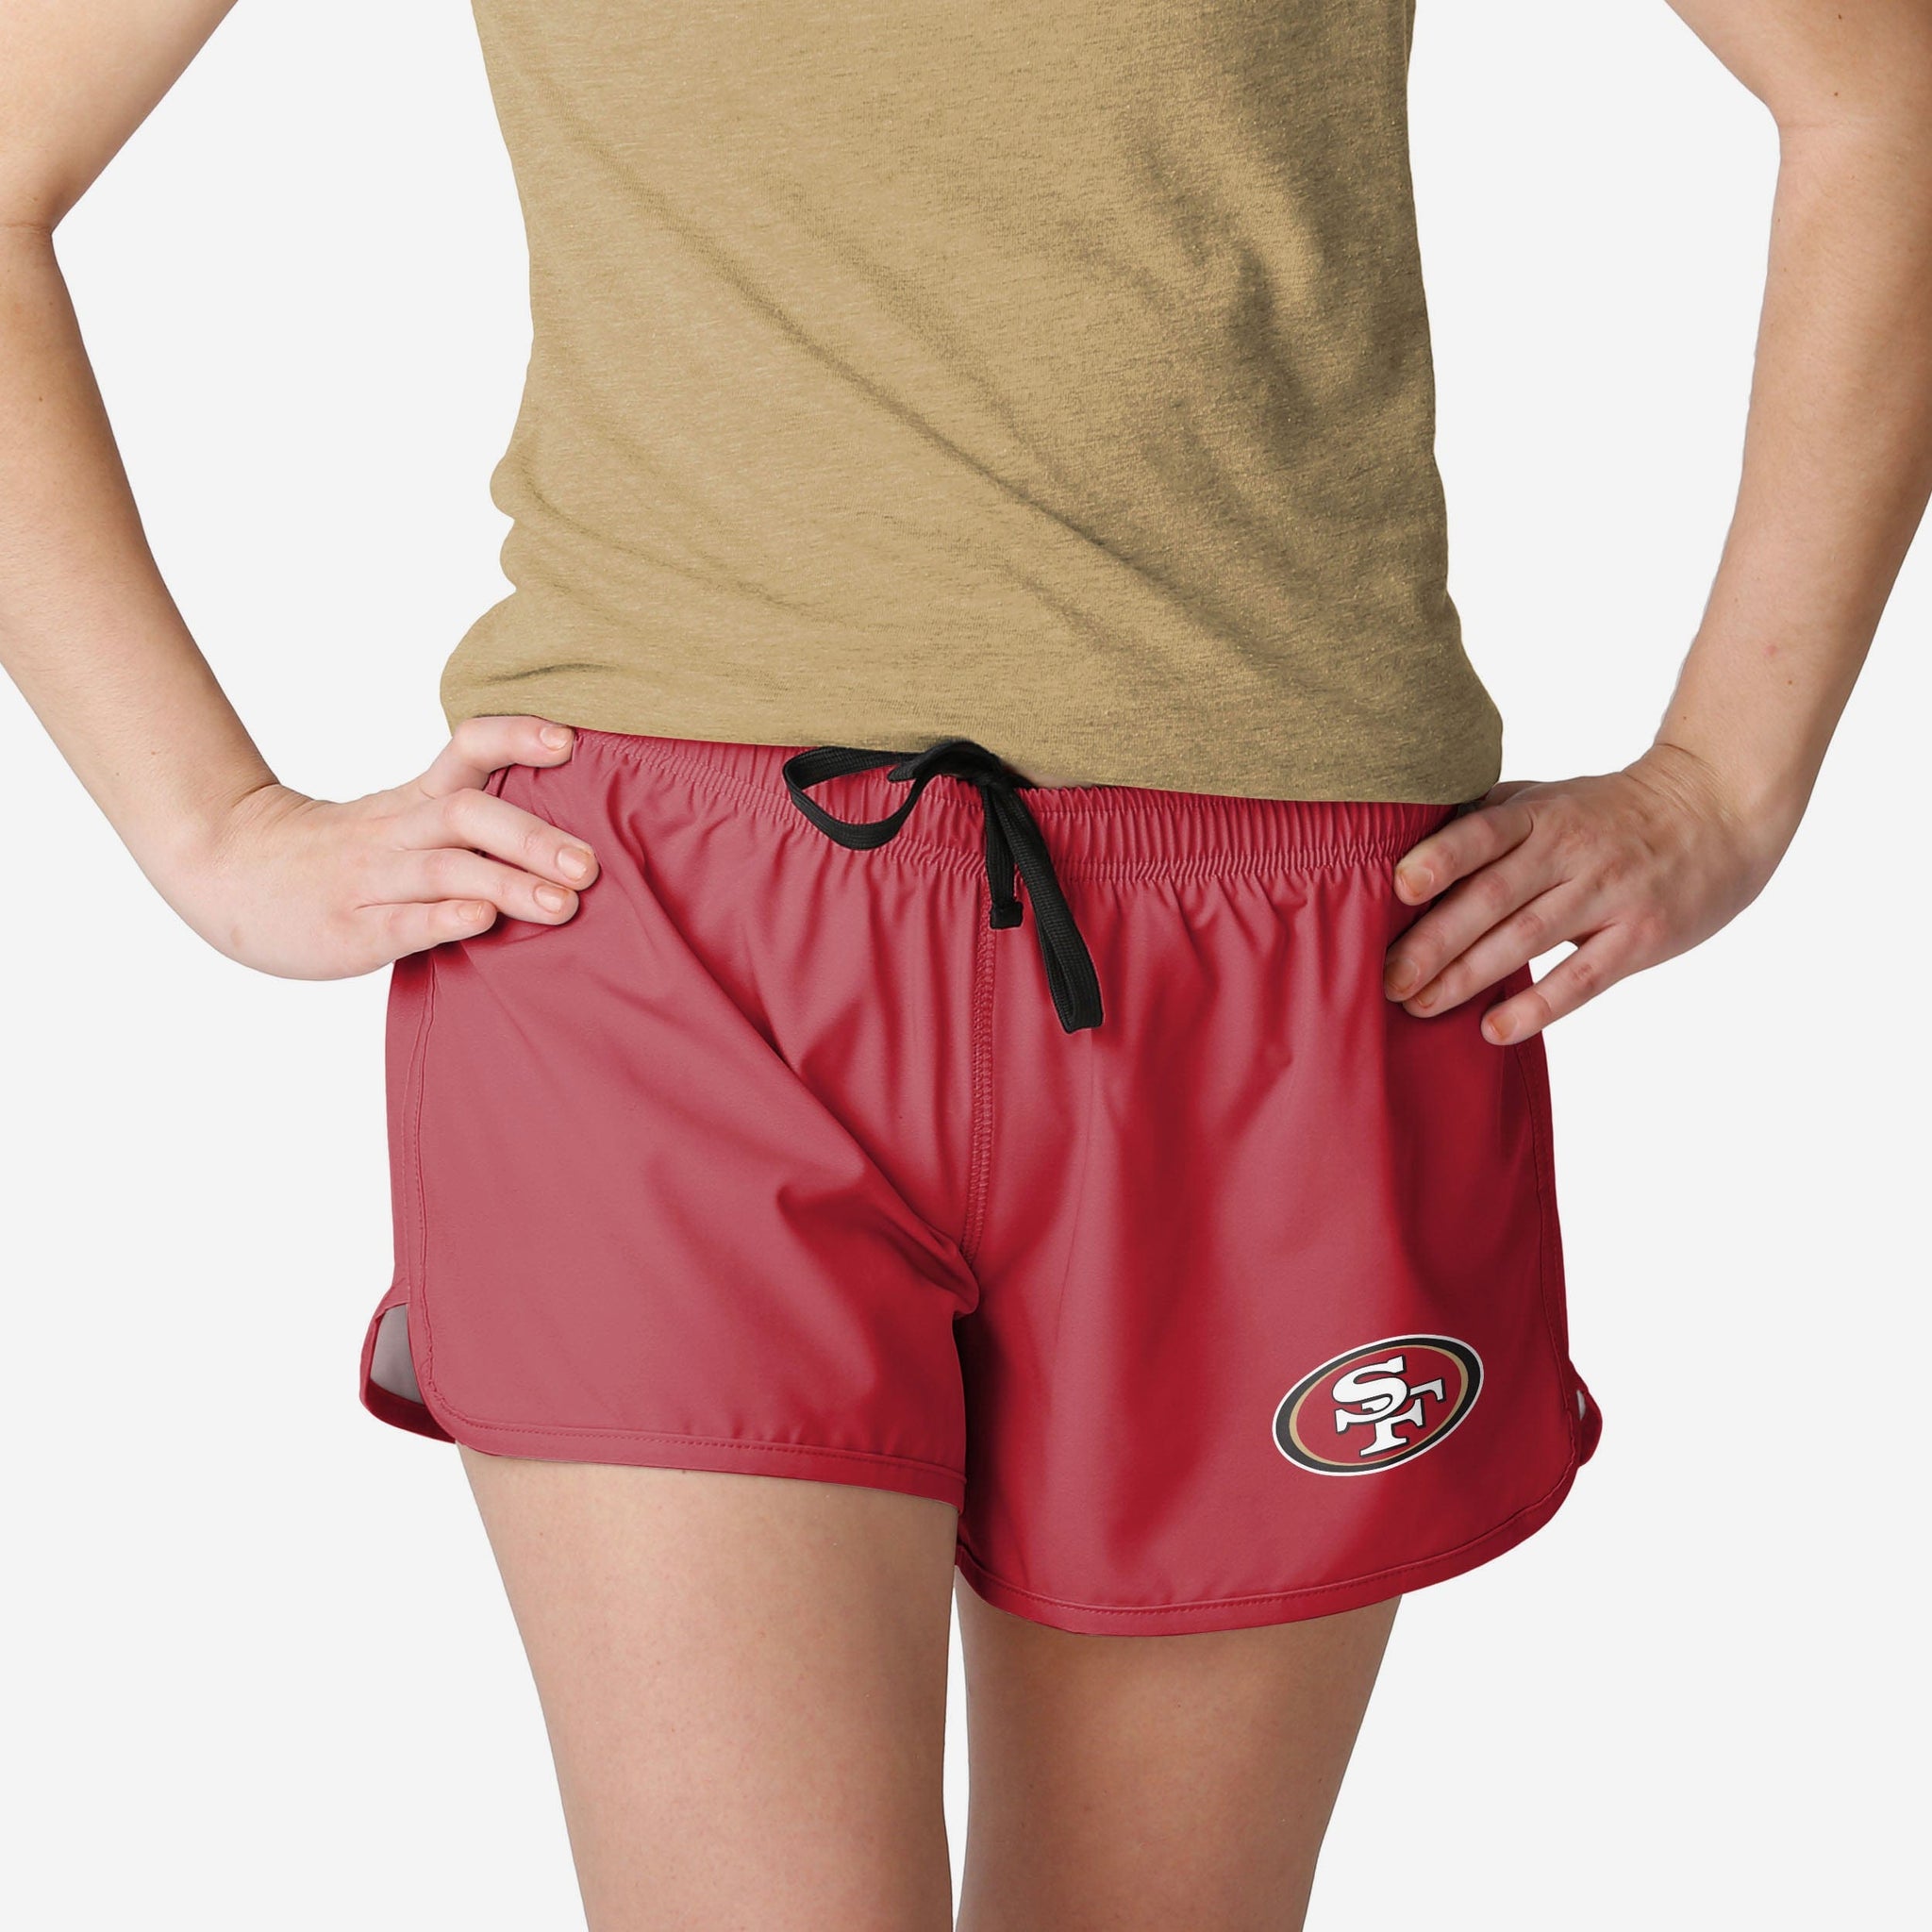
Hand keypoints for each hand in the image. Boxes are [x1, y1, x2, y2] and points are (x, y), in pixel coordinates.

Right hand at [150, 715, 600, 978]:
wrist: (224, 870)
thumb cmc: (334, 852)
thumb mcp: (398, 820)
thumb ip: (465, 822)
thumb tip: (563, 832)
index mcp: (411, 800)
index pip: (466, 751)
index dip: (515, 738)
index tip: (569, 740)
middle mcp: (394, 832)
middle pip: (467, 814)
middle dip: (533, 837)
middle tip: (590, 864)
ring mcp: (369, 879)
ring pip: (443, 870)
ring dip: (507, 883)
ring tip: (564, 903)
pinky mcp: (350, 929)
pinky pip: (400, 921)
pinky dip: (443, 920)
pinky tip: (482, 922)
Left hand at [1381, 743, 1795, 1043]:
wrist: (1715, 809)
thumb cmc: (1608, 811)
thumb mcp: (1548, 797)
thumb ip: (1485, 820)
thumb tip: (1404, 848)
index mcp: (1541, 814)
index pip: (1484, 833)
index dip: (1442, 858)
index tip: (1399, 888)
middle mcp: (1572, 852)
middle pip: (1493, 897)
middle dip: (1434, 942)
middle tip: (1386, 979)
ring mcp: (1608, 894)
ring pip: (1527, 939)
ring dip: (1468, 977)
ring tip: (1419, 1007)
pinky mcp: (1640, 936)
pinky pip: (1582, 977)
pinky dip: (1537, 1007)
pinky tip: (1494, 1028)